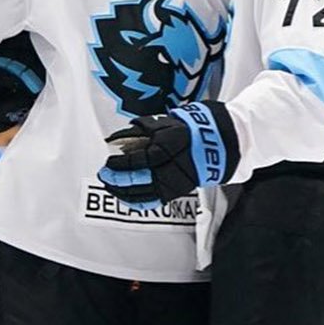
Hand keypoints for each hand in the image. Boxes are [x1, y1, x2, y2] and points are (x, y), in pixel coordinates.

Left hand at [98, 101, 240, 208]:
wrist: (219, 144)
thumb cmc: (190, 129)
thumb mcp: (165, 122)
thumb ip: (141, 130)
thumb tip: (117, 137)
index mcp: (165, 149)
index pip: (136, 161)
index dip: (118, 164)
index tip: (107, 162)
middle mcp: (169, 168)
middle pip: (137, 180)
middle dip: (117, 180)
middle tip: (104, 175)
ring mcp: (173, 182)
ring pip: (143, 193)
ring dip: (123, 192)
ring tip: (110, 186)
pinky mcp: (176, 191)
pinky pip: (153, 201)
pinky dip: (137, 202)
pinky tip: (125, 198)